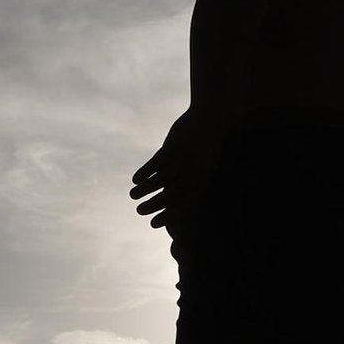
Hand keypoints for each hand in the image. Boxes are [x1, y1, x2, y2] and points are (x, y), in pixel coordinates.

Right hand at [129, 111, 221, 231]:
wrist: (211, 118)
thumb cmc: (207, 146)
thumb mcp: (205, 166)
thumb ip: (192, 182)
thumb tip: (175, 198)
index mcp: (201, 180)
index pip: (184, 203)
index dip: (168, 215)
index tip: (153, 224)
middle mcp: (192, 172)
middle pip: (170, 194)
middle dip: (154, 205)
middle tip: (139, 211)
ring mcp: (182, 159)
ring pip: (160, 179)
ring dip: (145, 189)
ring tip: (133, 195)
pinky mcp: (172, 146)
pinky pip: (156, 163)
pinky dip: (144, 172)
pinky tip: (134, 180)